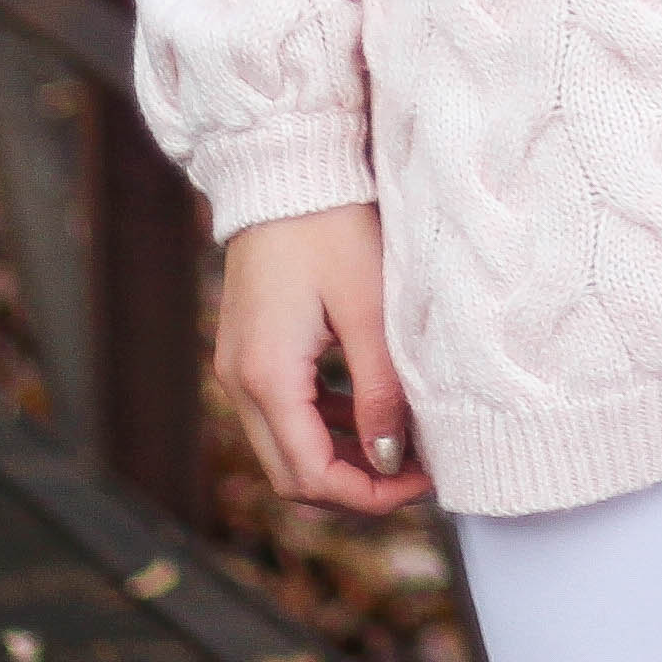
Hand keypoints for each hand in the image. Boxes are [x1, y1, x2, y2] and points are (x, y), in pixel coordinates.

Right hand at [214, 203, 433, 513]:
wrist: (285, 167)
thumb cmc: (331, 228)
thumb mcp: (369, 309)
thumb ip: (380, 390)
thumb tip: (390, 458)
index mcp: (266, 377)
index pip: (311, 476)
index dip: (369, 494)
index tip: (422, 482)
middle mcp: (240, 382)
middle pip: (292, 475)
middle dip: (356, 486)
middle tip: (416, 473)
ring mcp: (239, 368)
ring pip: (287, 448)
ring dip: (342, 458)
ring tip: (404, 446)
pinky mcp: (250, 351)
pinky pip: (284, 413)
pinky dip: (326, 426)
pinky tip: (371, 412)